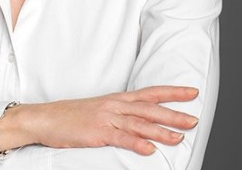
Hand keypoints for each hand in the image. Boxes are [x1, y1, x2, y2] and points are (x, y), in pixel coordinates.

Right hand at [0, 85, 198, 155]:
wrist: (47, 117)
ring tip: (179, 137)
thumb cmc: (73, 115)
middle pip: (149, 108)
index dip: (171, 92)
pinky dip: (136, 142)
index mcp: (117, 99)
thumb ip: (121, 114)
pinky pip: (119, 138)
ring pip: (139, 123)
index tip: (191, 92)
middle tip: (195, 118)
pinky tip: (149, 149)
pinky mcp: (96, 133)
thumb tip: (142, 122)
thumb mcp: (100, 110)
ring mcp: (106, 118)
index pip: (150, 93)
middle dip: (173, 113)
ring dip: (160, 130)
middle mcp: (115, 106)